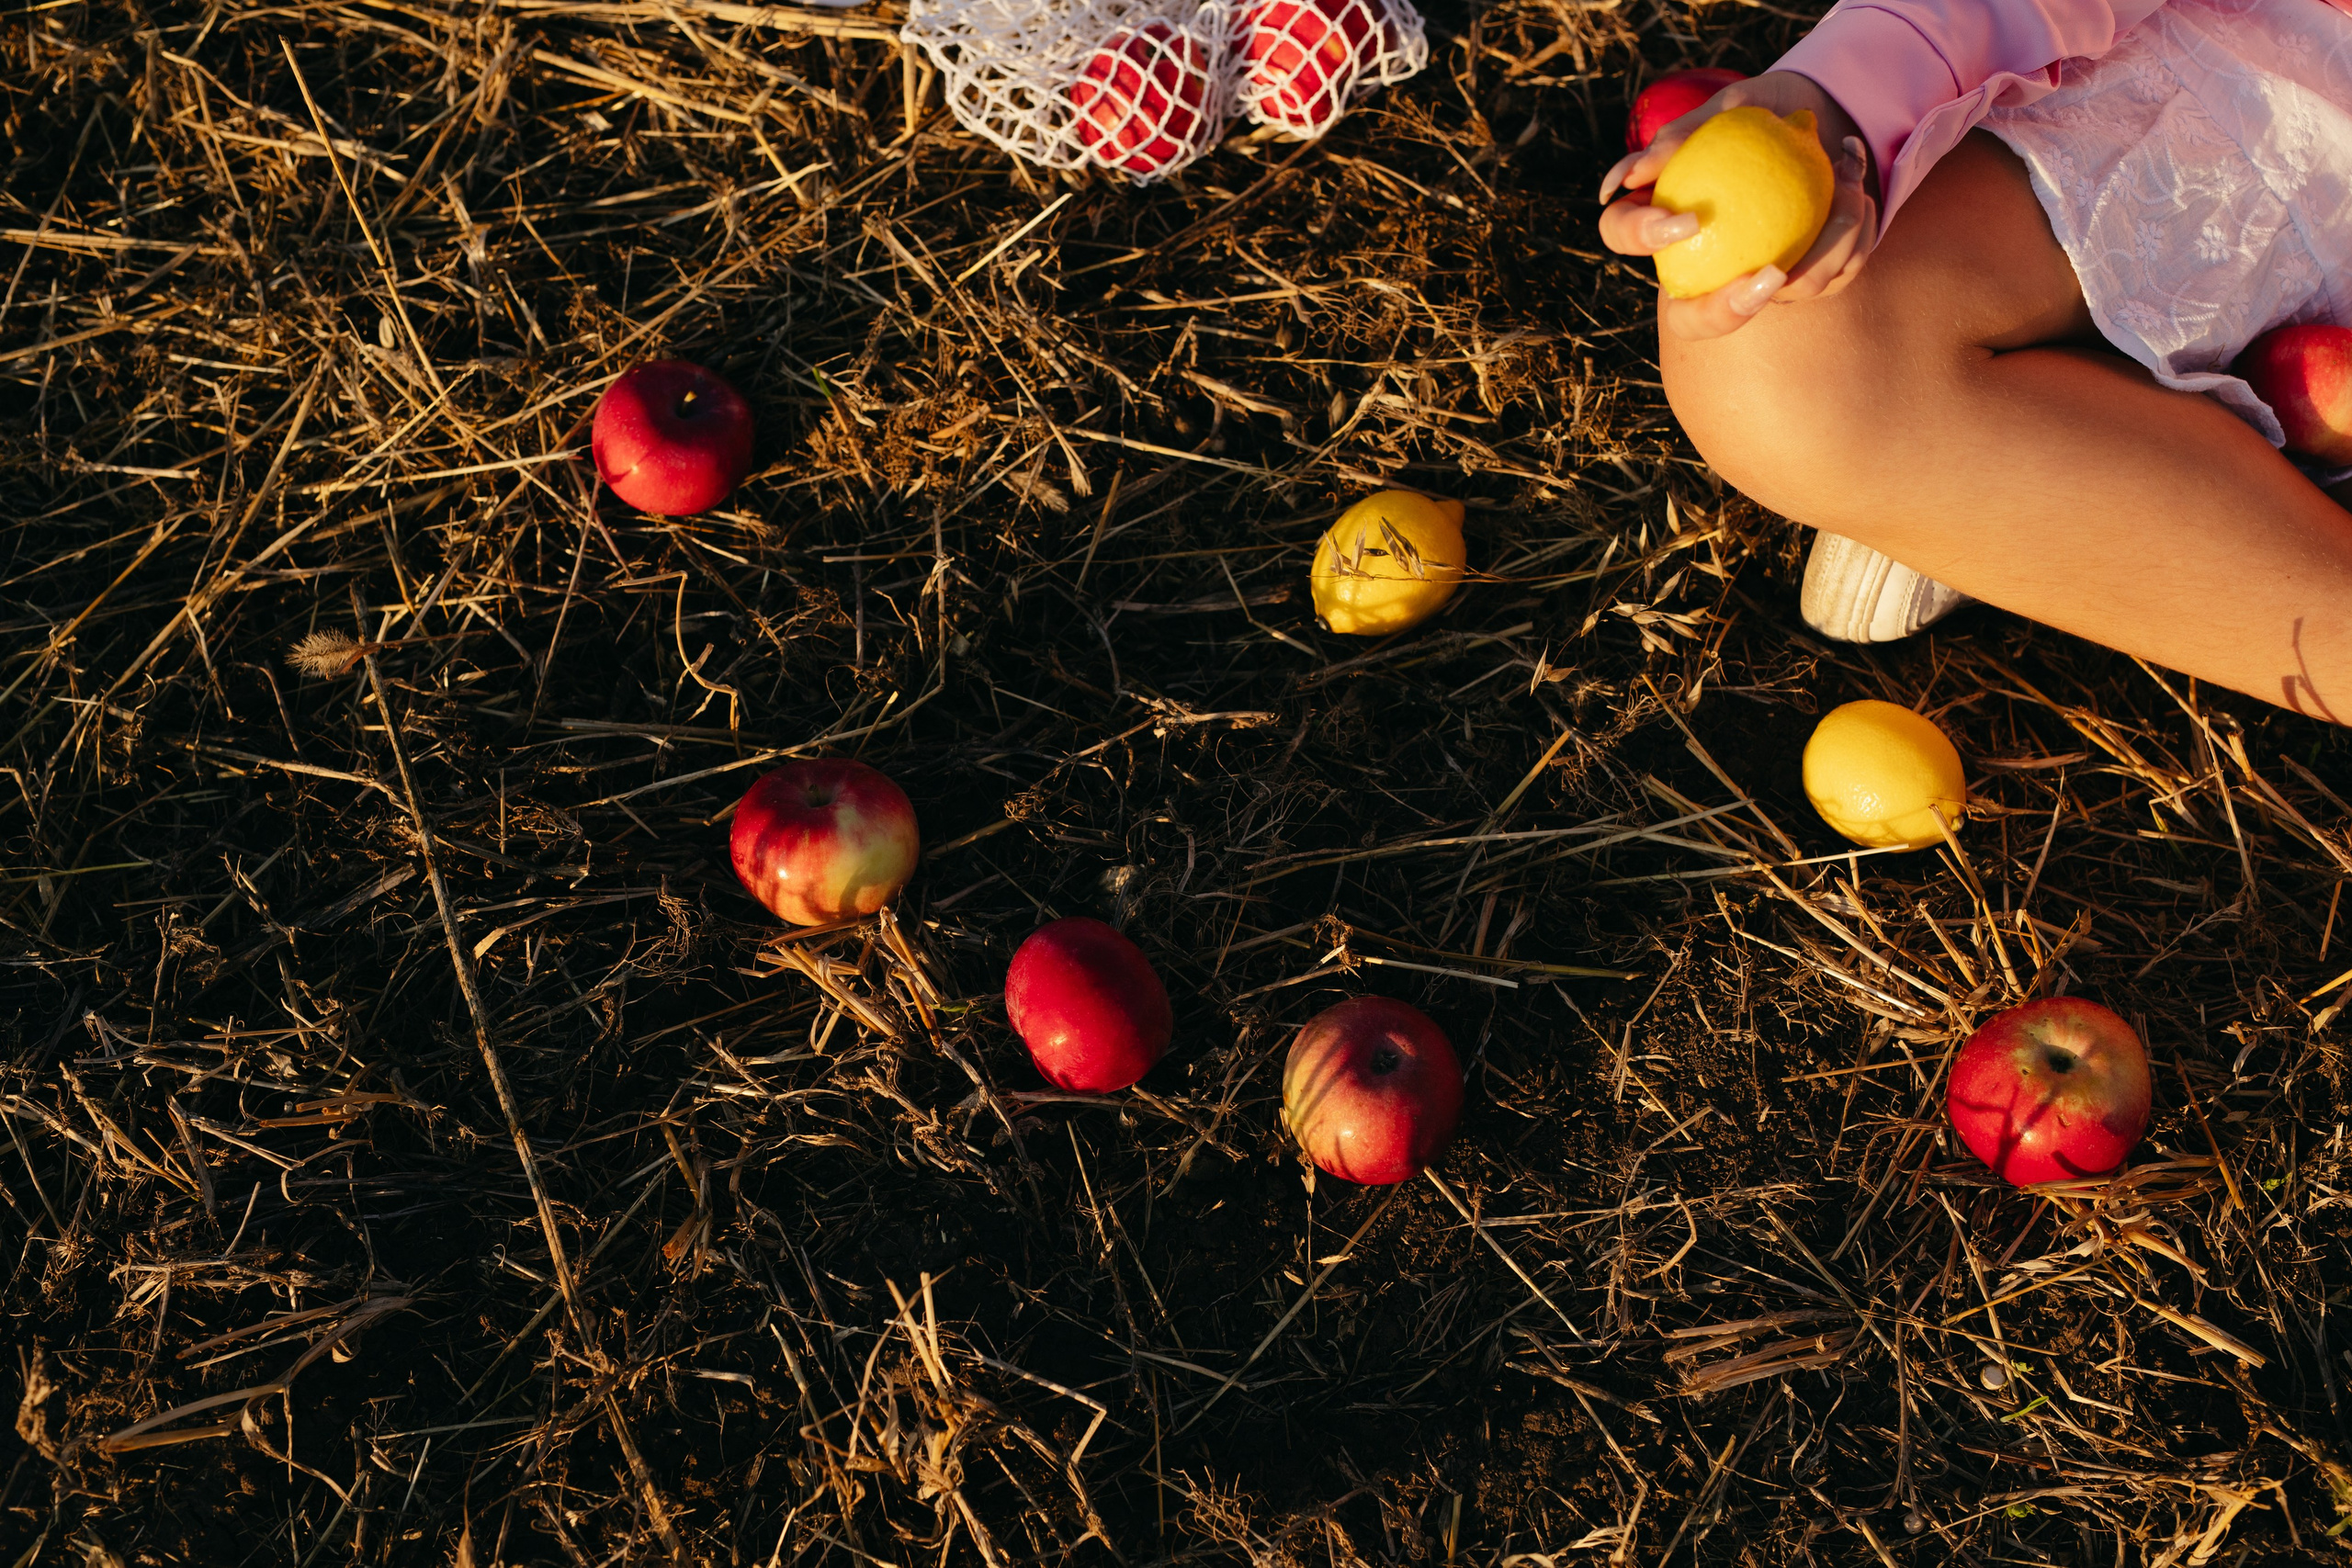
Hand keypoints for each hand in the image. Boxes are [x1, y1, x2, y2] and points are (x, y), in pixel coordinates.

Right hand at [1598, 71, 1878, 340]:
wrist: (1817, 113)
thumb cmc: (1761, 111)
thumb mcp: (1728, 108)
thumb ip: (1683, 136)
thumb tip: (1629, 177)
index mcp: (1665, 225)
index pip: (1625, 239)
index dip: (1644, 239)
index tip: (1689, 219)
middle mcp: (1708, 269)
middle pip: (1693, 322)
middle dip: (1727, 312)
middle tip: (1771, 274)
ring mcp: (1761, 282)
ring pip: (1790, 292)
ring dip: (1830, 237)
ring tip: (1845, 176)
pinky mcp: (1814, 277)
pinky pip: (1839, 269)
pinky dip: (1856, 226)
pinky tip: (1858, 185)